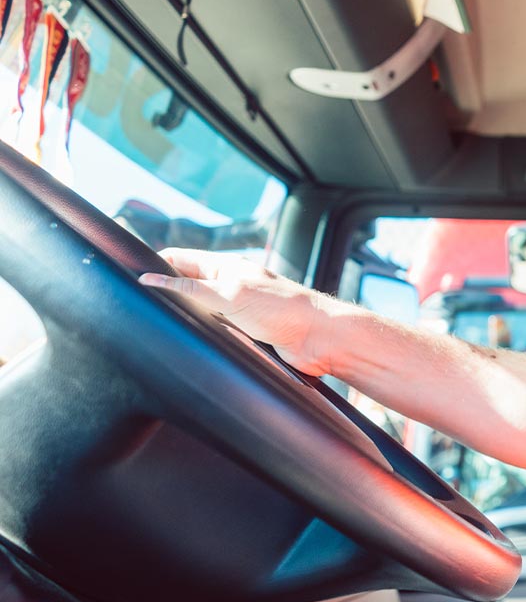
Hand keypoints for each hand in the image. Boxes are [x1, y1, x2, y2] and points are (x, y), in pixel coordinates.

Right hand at [139, 249, 333, 374]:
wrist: (320, 339)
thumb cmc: (282, 309)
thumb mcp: (229, 294)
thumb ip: (189, 289)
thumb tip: (149, 279)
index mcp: (226, 268)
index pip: (180, 259)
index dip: (155, 264)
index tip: (129, 275)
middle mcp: (230, 286)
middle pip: (186, 284)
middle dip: (164, 291)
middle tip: (136, 305)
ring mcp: (237, 310)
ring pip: (198, 310)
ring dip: (182, 315)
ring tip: (155, 325)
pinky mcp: (245, 334)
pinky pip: (214, 331)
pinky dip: (200, 333)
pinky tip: (186, 342)